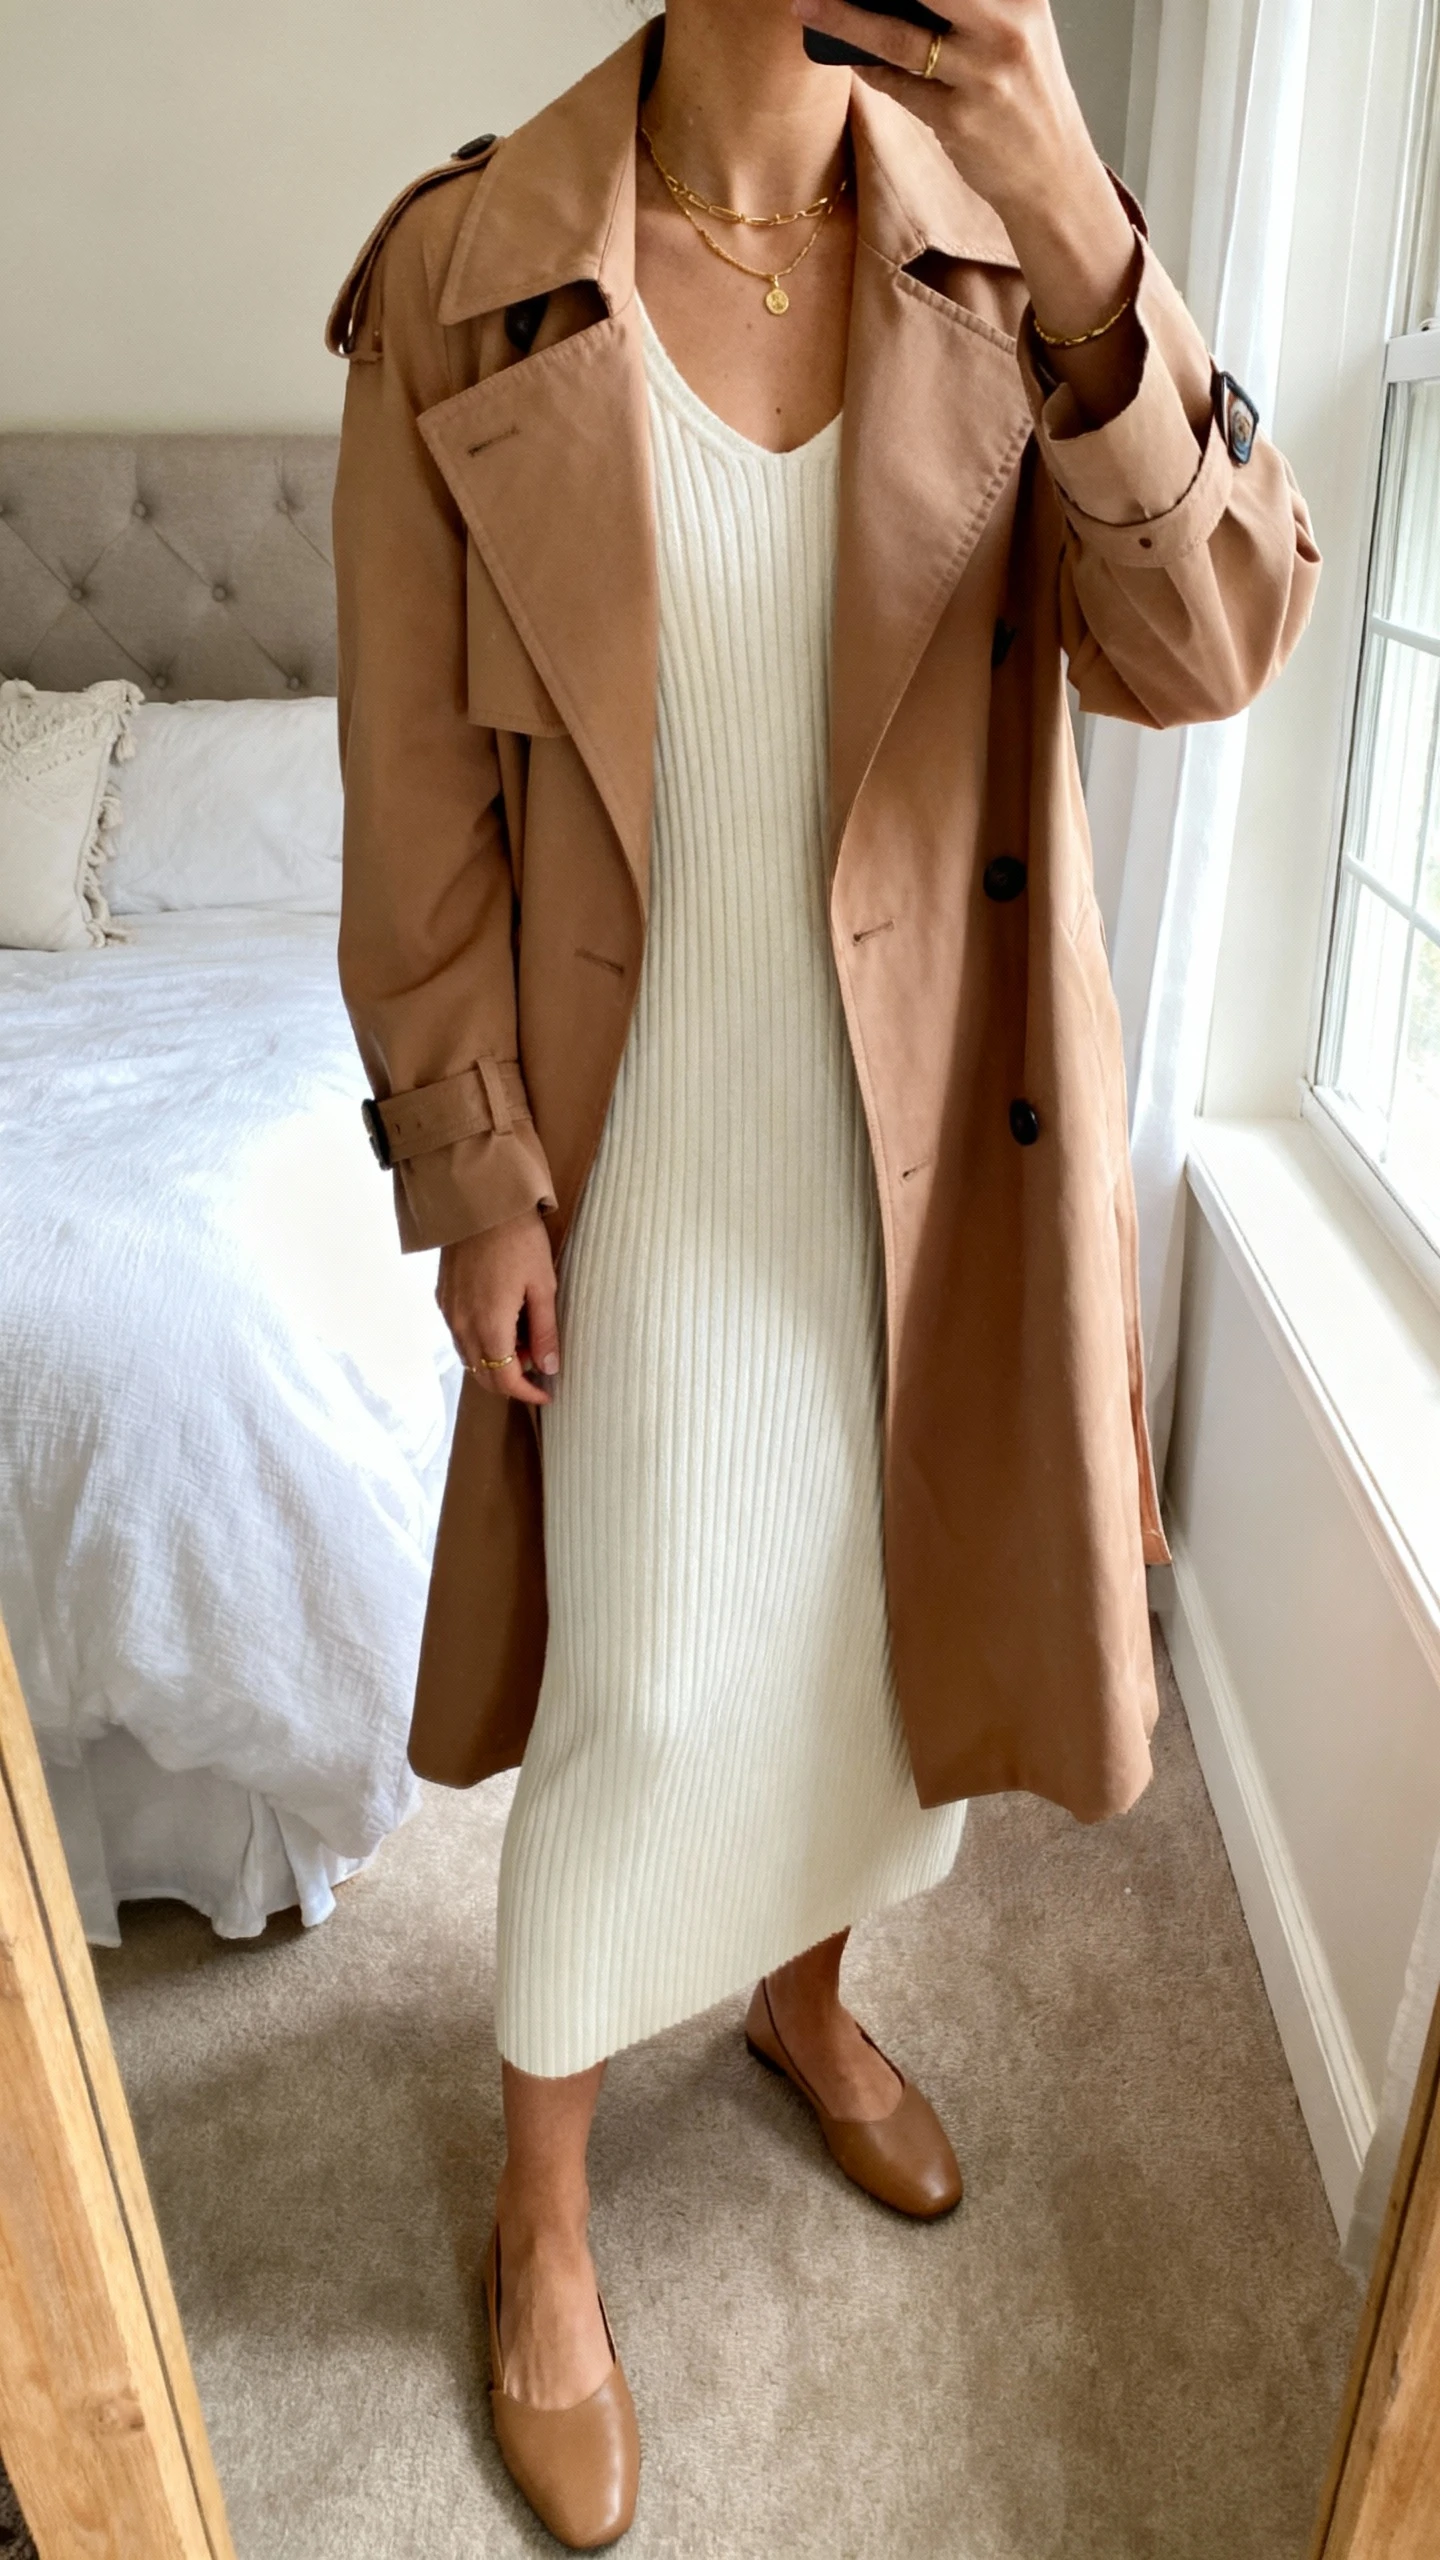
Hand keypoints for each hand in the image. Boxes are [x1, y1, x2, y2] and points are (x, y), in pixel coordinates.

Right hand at [437, 1209, 559, 1405]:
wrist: (479, 1202)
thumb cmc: (518, 1239)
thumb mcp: (543, 1286)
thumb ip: (545, 1331)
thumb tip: (549, 1367)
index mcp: (489, 1326)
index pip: (504, 1381)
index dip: (527, 1394)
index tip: (547, 1393)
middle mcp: (461, 1326)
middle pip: (483, 1376)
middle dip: (512, 1379)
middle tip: (540, 1359)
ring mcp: (448, 1313)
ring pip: (470, 1357)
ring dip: (496, 1360)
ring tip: (525, 1335)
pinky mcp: (442, 1298)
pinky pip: (460, 1336)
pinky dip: (481, 1341)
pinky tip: (503, 1320)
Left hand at [791, 0, 1138, 350]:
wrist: (1053, 176)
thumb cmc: (1024, 99)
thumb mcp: (1013, 33)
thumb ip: (966, 8)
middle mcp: (1005, 27)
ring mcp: (982, 75)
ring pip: (895, 35)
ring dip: (843, 19)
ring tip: (808, 5)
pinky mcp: (959, 119)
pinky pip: (897, 85)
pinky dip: (869, 68)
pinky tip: (850, 56)